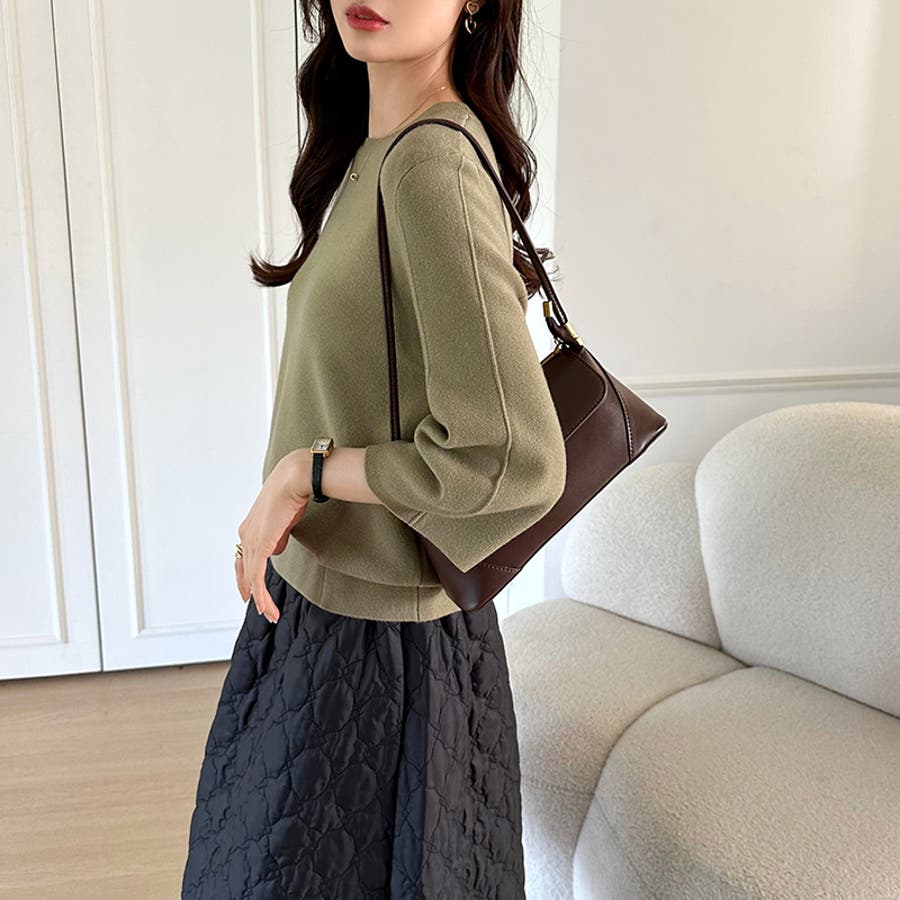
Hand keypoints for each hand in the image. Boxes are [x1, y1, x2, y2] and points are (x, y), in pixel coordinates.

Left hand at [235, 451, 310, 622]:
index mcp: (250, 527)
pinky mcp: (260, 547)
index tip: (251, 589)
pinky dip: (262, 595)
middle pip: (243, 570)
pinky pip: (258, 578)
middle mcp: (246, 535)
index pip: (244, 557)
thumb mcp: (283, 519)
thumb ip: (278, 535)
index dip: (246, 575)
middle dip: (249, 590)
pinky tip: (267, 606)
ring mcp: (251, 541)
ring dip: (261, 599)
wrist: (293, 480)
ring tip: (269, 614)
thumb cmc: (292, 492)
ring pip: (251, 578)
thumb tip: (277, 548)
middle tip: (259, 608)